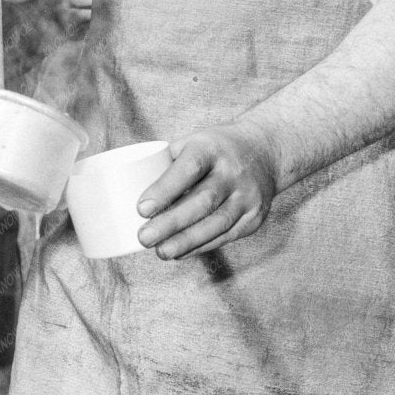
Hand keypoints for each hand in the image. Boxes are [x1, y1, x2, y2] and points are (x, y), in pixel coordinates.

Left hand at [136, 122, 278, 258]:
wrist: (266, 150)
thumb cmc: (215, 148)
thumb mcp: (192, 142)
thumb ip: (165, 164)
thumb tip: (128, 191)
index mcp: (211, 147)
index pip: (189, 168)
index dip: (165, 190)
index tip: (141, 209)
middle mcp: (233, 172)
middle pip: (202, 201)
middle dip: (171, 223)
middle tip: (144, 238)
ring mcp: (248, 195)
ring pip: (217, 223)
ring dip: (186, 241)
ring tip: (161, 252)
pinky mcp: (255, 216)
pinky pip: (226, 235)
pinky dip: (201, 246)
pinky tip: (181, 252)